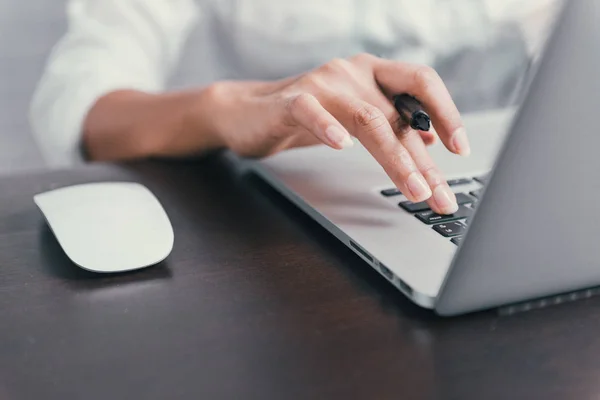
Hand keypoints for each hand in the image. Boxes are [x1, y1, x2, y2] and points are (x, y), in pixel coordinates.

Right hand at [209, 54, 469, 213]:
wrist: (249, 112)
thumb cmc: (307, 117)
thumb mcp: (355, 120)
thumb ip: (390, 127)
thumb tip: (430, 147)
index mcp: (373, 73)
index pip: (421, 85)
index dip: (446, 114)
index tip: (460, 149)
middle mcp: (353, 73)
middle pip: (397, 114)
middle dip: (423, 160)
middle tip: (438, 195)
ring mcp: (322, 85)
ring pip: (366, 118)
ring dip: (394, 157)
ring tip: (411, 188)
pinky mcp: (289, 101)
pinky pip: (311, 111)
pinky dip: (327, 128)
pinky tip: (340, 146)